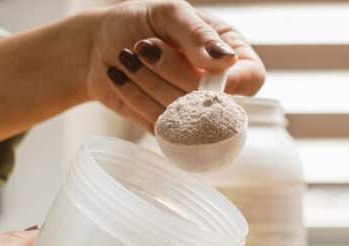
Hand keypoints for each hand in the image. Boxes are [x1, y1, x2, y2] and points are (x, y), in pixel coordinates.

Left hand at [88, 0, 264, 131]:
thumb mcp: (168, 13)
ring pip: (181, 114)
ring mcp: (190, 111)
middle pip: (209, 99)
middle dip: (169, 69)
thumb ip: (196, 33)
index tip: (197, 63)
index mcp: (229, 53)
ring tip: (126, 56)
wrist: (97, 44)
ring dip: (146, 81)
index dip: (230, 79)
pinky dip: (134, 98)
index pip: (251, 78)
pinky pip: (158, 126)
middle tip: (142, 46)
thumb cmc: (136, 22)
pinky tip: (119, 76)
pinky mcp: (166, 129)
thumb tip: (227, 61)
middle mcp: (214, 85)